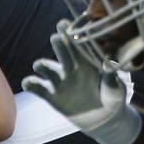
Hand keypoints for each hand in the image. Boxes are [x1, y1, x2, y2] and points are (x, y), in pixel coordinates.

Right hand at [22, 20, 140, 143]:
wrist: (105, 119)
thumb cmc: (113, 98)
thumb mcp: (115, 87)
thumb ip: (111, 76)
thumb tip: (109, 62)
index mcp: (87, 62)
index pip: (78, 45)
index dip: (72, 34)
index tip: (66, 24)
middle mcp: (72, 69)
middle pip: (63, 53)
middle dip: (59, 45)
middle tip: (56, 38)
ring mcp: (61, 82)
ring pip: (48, 69)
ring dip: (42, 65)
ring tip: (40, 65)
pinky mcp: (53, 97)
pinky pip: (40, 89)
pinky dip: (32, 84)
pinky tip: (28, 82)